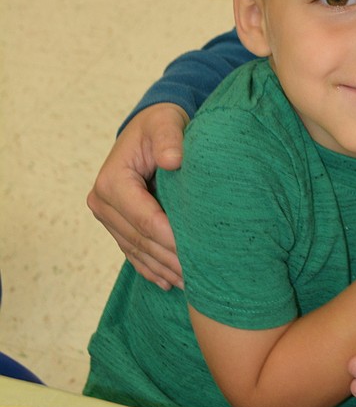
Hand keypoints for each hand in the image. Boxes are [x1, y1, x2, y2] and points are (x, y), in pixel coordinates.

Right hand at [87, 103, 186, 289]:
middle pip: (140, 240)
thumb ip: (169, 139)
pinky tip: (169, 283)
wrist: (149, 128)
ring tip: (191, 284)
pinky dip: (151, 269)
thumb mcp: (165, 122)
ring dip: (163, 269)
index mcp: (112, 182)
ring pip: (137, 250)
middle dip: (170, 259)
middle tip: (201, 274)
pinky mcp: (116, 225)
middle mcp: (103, 202)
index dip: (170, 238)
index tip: (197, 250)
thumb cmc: (160, 124)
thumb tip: (172, 160)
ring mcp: (108, 217)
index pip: (144, 219)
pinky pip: (133, 253)